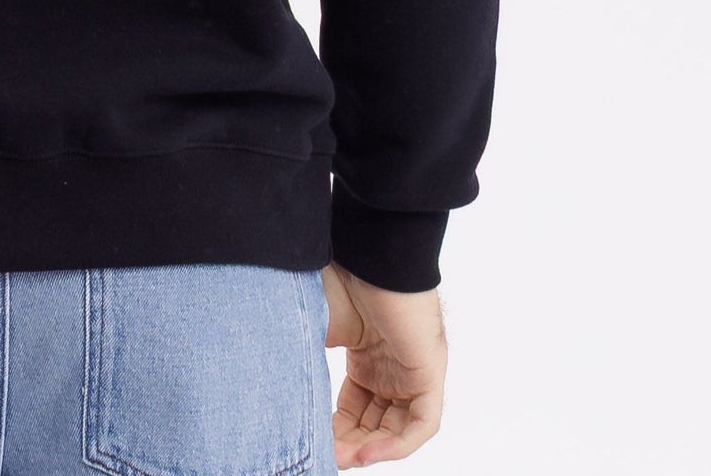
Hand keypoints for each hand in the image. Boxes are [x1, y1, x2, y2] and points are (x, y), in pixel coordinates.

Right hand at [322, 263, 447, 465]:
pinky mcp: (429, 372)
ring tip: (343, 457)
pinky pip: (422, 422)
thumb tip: (281, 390)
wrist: (367, 255)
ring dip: (371, 448)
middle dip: (350, 443)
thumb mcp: (316, 329)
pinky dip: (397, 444)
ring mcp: (412, 371)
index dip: (335, 428)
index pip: (355, 408)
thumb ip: (307, 360)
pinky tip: (368, 450)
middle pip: (376, 423)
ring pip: (399, 429)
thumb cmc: (338, 279)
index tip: (312, 439)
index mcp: (368, 357)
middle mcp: (392, 368)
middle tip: (327, 455)